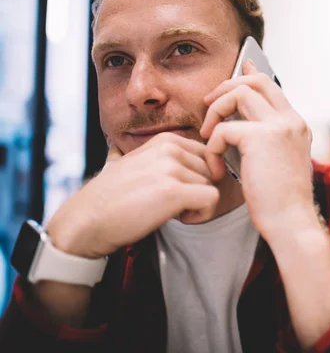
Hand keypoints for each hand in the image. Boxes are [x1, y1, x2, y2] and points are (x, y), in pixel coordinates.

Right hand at [46, 133, 219, 258]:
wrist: (86, 221)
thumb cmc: (111, 199)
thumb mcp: (133, 164)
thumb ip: (157, 157)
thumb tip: (166, 156)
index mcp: (165, 140)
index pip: (207, 157)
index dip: (199, 178)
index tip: (177, 191)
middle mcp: (170, 148)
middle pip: (212, 172)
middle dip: (198, 191)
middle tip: (171, 204)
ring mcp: (171, 168)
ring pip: (213, 187)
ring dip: (197, 205)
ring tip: (168, 211)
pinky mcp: (174, 191)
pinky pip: (212, 200)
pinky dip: (202, 215)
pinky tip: (178, 219)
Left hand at [200, 59, 315, 238]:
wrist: (291, 222)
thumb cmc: (280, 202)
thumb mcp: (277, 164)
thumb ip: (265, 142)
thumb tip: (242, 129)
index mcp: (296, 126)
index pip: (273, 87)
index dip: (253, 74)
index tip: (242, 66)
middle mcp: (291, 120)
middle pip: (257, 81)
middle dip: (228, 86)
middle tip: (210, 102)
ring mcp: (279, 126)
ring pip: (240, 93)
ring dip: (217, 109)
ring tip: (207, 134)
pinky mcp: (261, 137)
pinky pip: (224, 129)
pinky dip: (213, 145)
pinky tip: (216, 167)